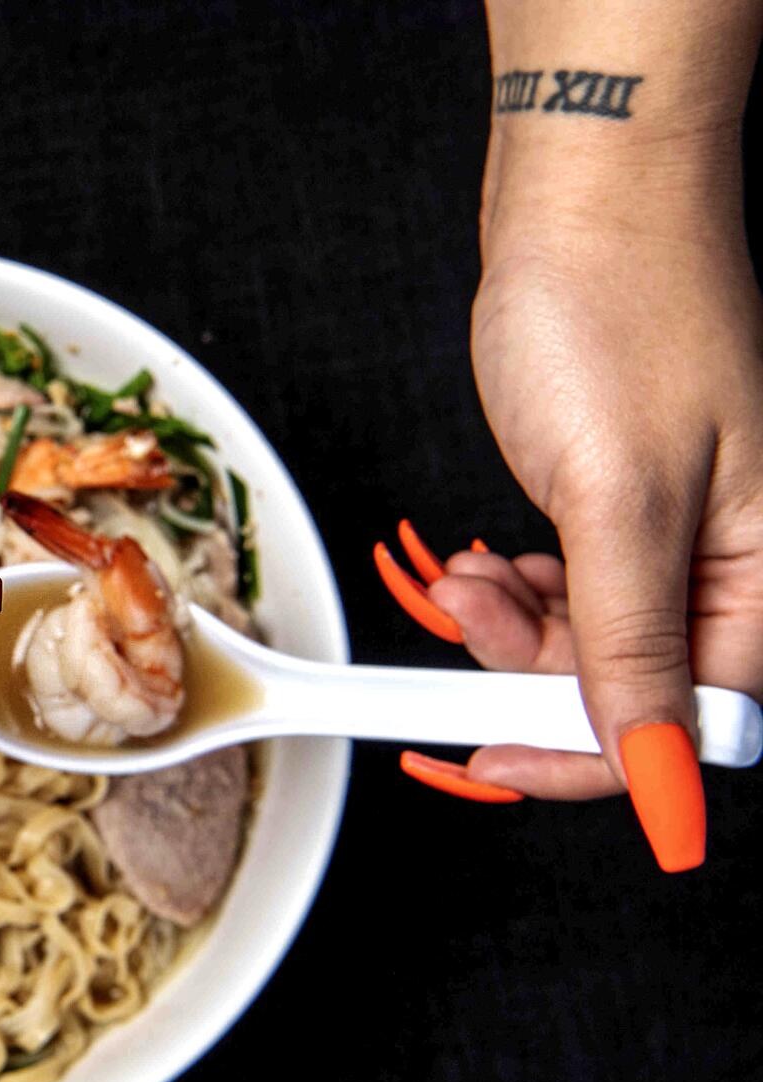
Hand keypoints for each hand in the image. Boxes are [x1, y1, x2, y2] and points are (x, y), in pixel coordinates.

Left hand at [388, 119, 762, 870]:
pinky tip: (482, 561)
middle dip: (529, 670)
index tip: (493, 758)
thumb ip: (631, 641)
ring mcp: (677, 531)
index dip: (590, 754)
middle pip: (630, 687)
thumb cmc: (620, 311)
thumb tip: (655, 763)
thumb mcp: (619, 499)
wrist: (586, 197)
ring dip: (511, 630)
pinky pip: (569, 590)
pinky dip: (514, 592)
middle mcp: (734, 560)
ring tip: (467, 575)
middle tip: (467, 616)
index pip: (691, 719)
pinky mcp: (621, 504)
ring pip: (587, 643)